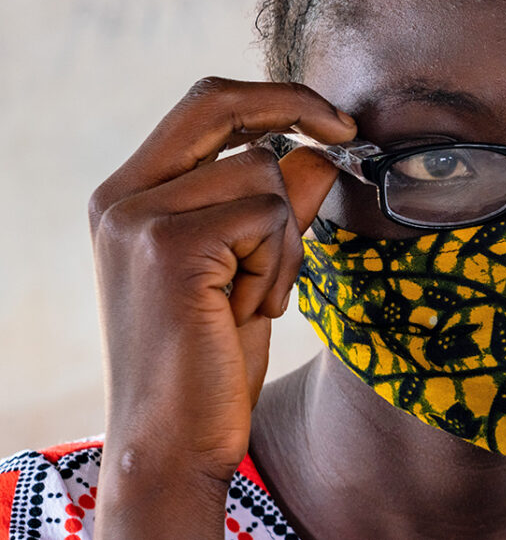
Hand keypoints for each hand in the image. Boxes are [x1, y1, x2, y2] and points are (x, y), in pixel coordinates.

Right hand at [87, 78, 354, 535]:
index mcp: (129, 195)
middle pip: (222, 104)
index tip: (334, 122)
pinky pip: (269, 216)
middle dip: (295, 105)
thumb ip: (277, 206)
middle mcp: (122, 197)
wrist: (172, 441)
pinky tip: (249, 311)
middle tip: (348, 135)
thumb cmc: (211, 359)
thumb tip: (320, 151)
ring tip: (254, 298)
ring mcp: (139, 218)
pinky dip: (279, 264)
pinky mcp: (169, 246)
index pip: (203, 106)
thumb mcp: (251, 267)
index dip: (274, 98)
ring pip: (264, 172)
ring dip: (286, 238)